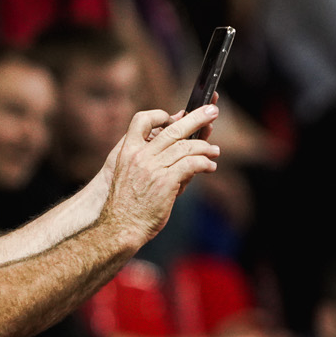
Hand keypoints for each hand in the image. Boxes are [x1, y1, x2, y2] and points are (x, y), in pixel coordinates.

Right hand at [100, 105, 219, 245]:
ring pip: (186, 146)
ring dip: (205, 146)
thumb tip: (183, 147)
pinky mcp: (166, 181)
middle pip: (173, 129)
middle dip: (196, 117)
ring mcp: (152, 167)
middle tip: (213, 111)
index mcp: (128, 150)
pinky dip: (205, 163)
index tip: (177, 116)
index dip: (161, 114)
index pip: (141, 120)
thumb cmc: (129, 203)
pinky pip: (191, 164)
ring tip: (215, 151)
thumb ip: (154, 158)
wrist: (120, 225)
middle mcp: (140, 155)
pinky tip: (211, 167)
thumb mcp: (132, 174)